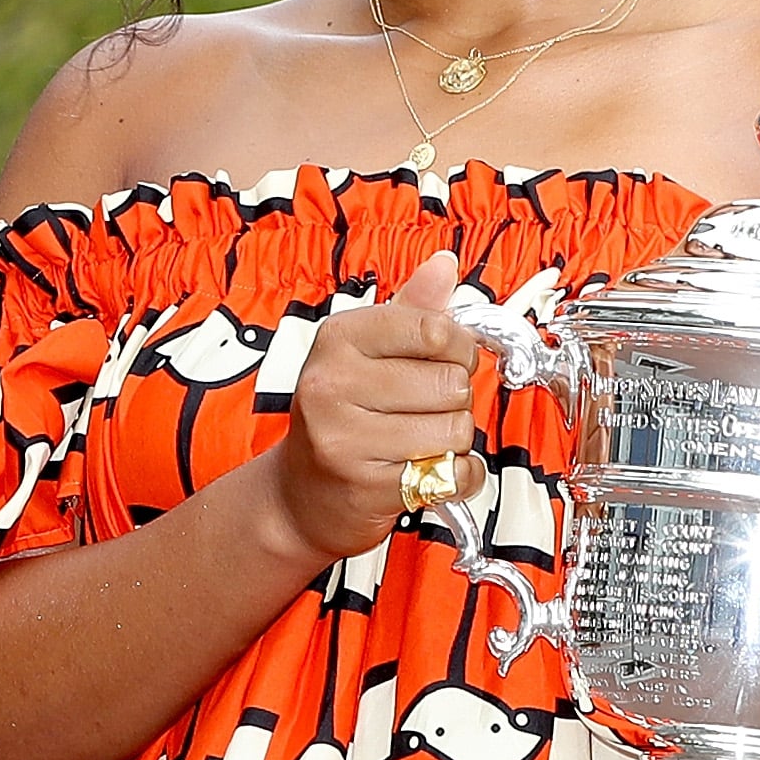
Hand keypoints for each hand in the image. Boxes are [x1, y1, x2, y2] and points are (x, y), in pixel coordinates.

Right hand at [270, 249, 489, 559]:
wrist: (299, 495)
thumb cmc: (341, 416)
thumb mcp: (365, 352)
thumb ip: (411, 309)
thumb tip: (444, 264)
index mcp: (338, 338)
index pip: (434, 330)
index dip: (460, 349)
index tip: (450, 360)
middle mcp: (332, 383)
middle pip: (451, 384)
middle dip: (454, 400)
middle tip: (425, 409)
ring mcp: (345, 438)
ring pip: (455, 430)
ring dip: (453, 440)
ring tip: (419, 440)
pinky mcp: (366, 486)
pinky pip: (452, 474)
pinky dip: (456, 476)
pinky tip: (427, 470)